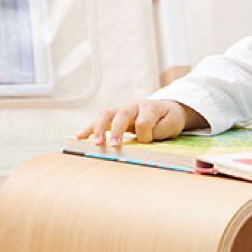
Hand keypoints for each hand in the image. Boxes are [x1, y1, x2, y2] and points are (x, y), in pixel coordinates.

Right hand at [76, 99, 191, 146]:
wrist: (166, 109)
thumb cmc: (169, 118)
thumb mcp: (173, 124)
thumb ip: (161, 130)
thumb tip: (142, 139)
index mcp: (150, 107)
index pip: (143, 122)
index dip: (146, 135)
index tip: (149, 142)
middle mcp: (134, 106)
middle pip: (122, 114)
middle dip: (117, 130)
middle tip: (114, 146)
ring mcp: (122, 110)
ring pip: (107, 115)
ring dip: (99, 129)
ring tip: (96, 144)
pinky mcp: (114, 117)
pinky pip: (99, 121)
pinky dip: (88, 129)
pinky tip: (79, 138)